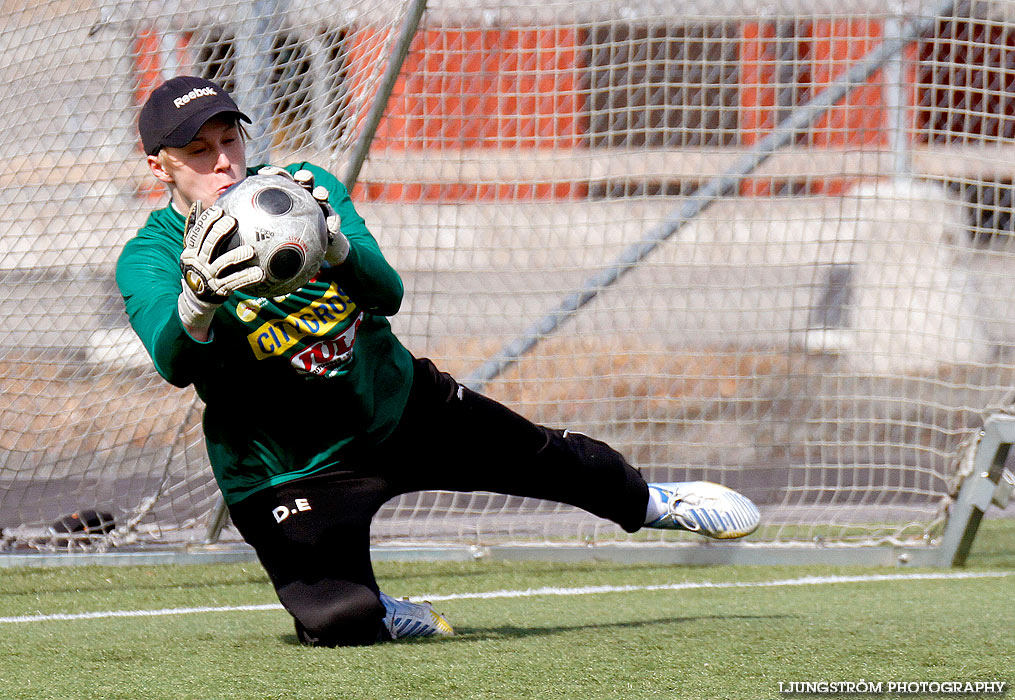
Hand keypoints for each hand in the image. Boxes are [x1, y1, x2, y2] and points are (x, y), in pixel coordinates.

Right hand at [177, 201, 264, 329]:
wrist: (195, 297)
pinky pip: (235, 282)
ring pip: (223, 264)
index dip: (207, 221)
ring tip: (250, 250)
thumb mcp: (193, 249)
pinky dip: (247, 277)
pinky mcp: (220, 288)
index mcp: (191, 251)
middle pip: (209, 245)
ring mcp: (210, 276)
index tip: (218, 211)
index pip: (197, 233)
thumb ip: (195, 229)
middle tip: (233, 221)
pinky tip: (259, 273)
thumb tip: (198, 204)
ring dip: (237, 256)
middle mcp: (199, 262)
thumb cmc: (198, 266)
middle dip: (220, 232)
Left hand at [259, 166, 349, 264]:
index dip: (274, 173)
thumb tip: (233, 234)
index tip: (264, 173)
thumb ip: (258, 232)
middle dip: (304, 176)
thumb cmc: (288, 243)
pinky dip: (333, 224)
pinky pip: (334, 219)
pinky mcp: (332, 217)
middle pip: (305, 180)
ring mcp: (320, 206)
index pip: (281, 180)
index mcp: (289, 197)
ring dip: (322, 192)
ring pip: (322, 194)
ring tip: (320, 196)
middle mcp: (305, 197)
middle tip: (301, 178)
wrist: (315, 250)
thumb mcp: (272, 238)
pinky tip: (332, 231)